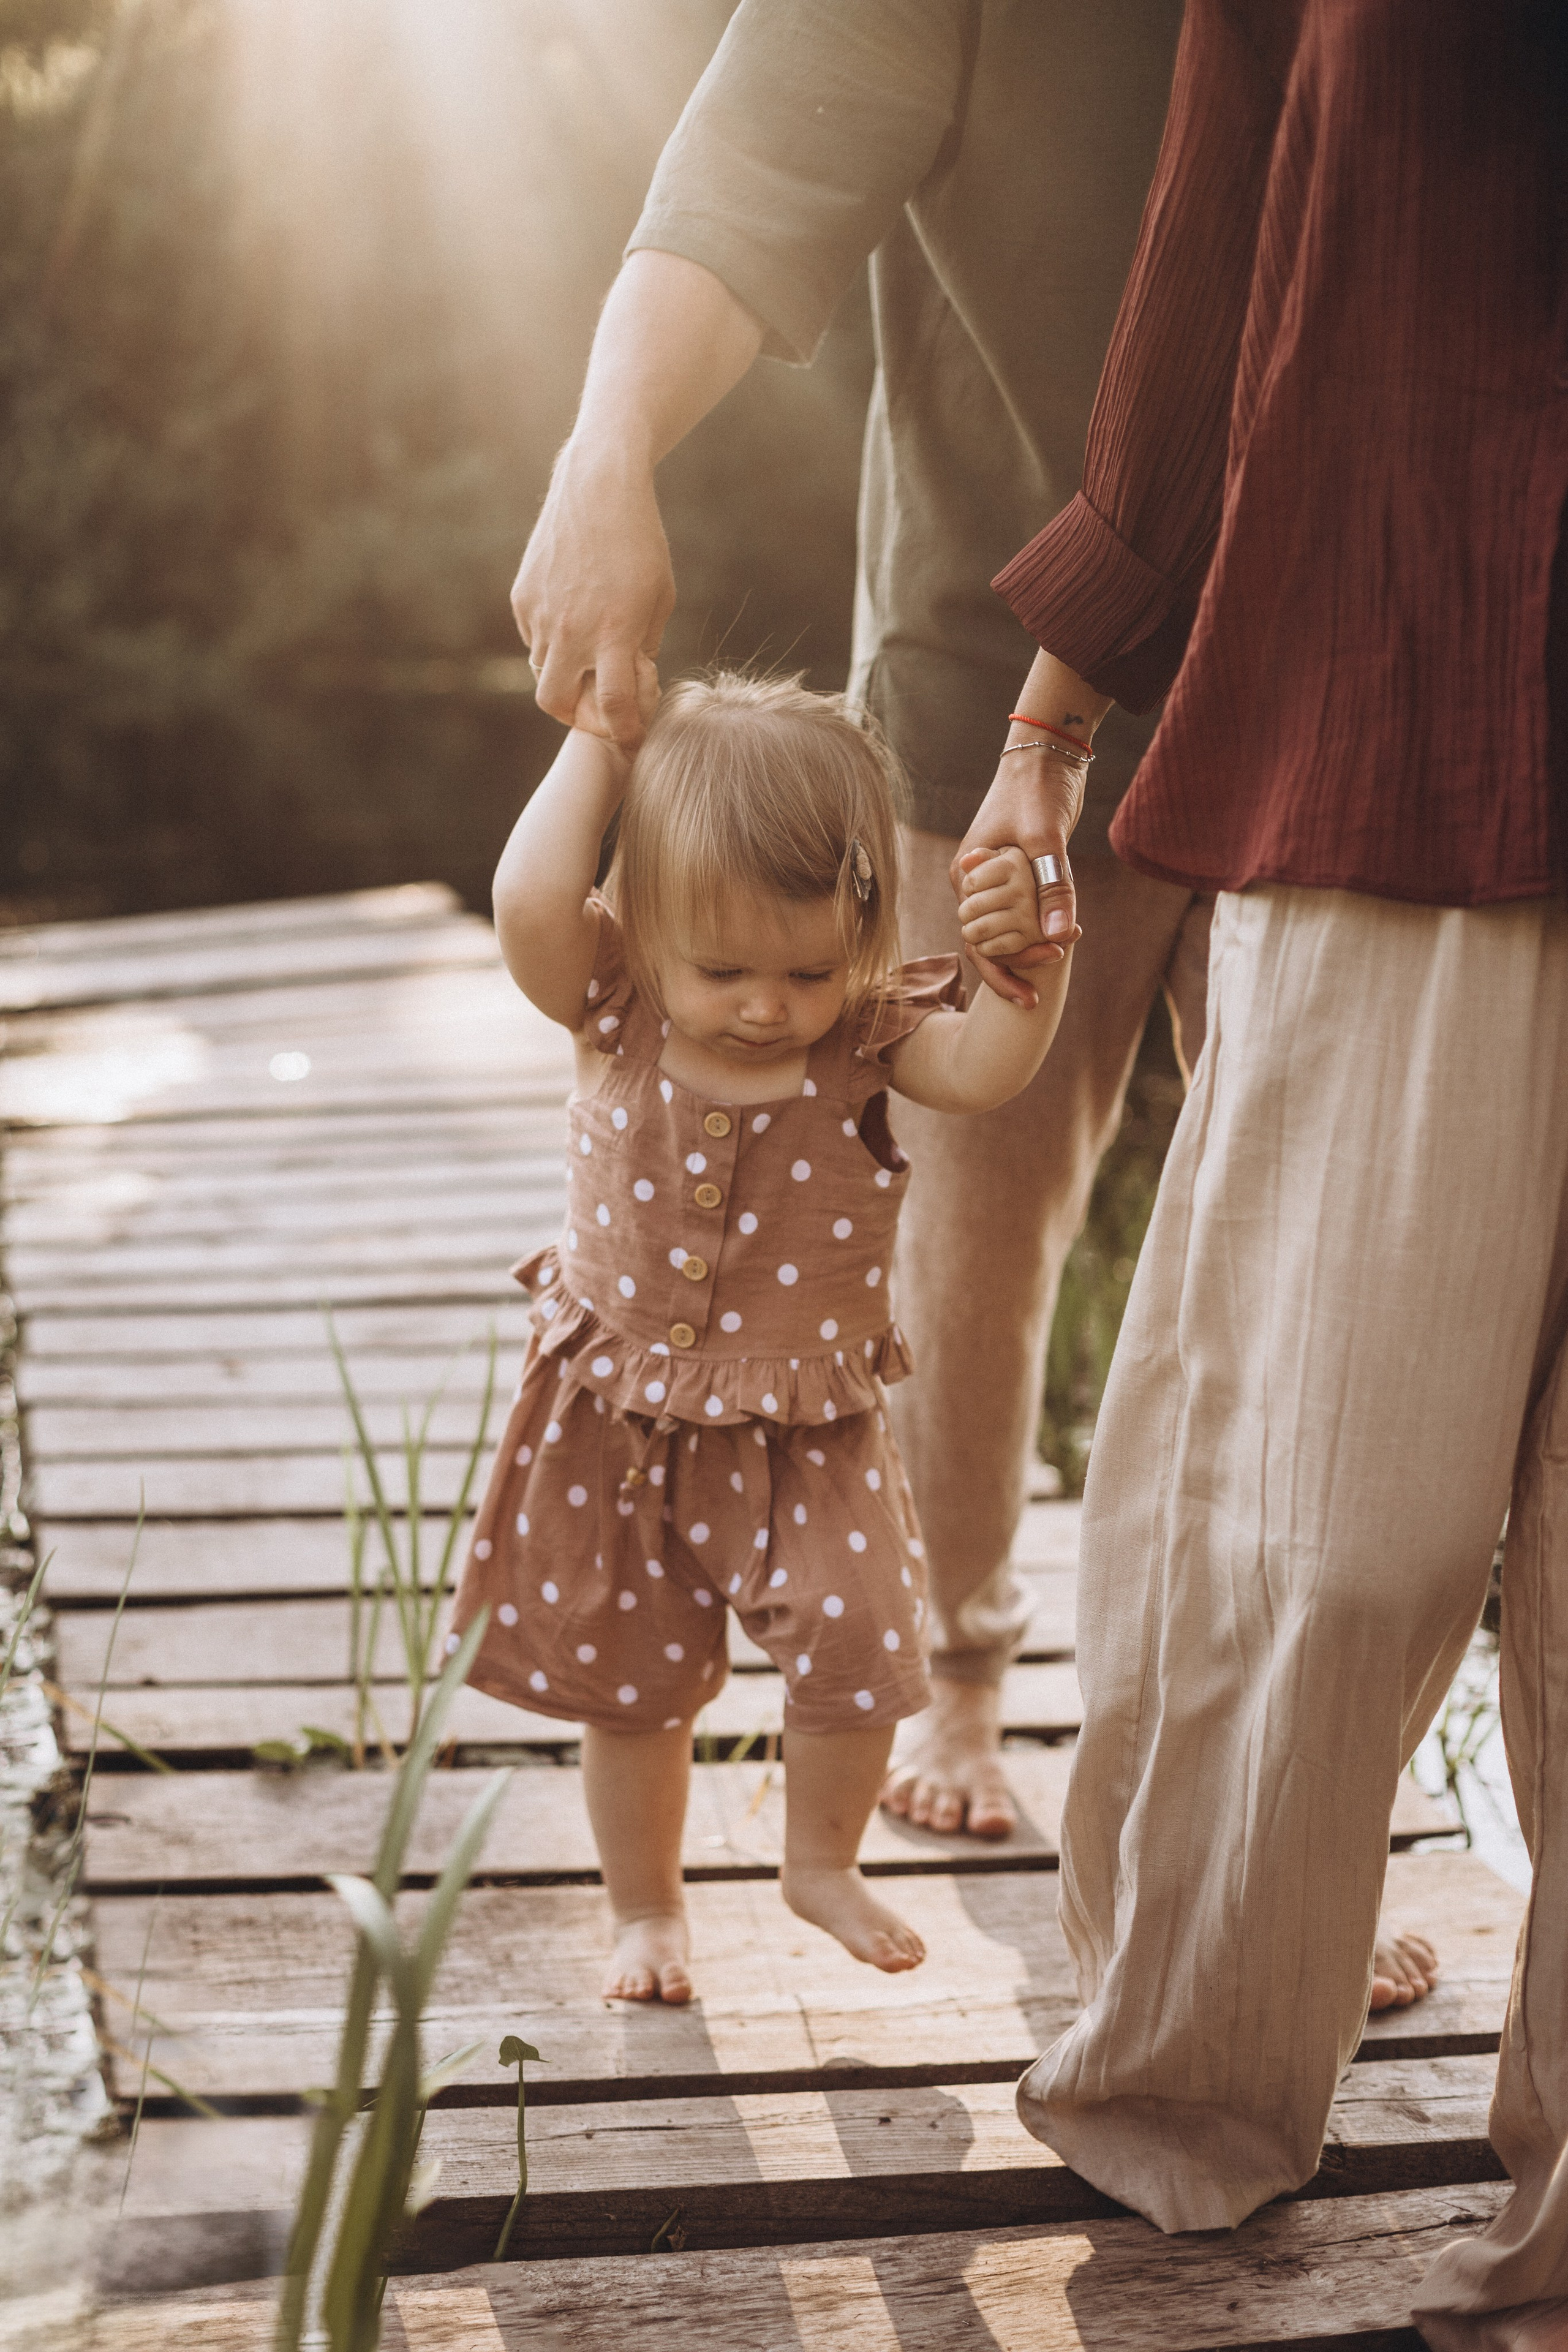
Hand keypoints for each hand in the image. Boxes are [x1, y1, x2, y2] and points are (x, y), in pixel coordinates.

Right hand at [512, 444, 670, 750]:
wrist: (599, 486)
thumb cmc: (642, 542)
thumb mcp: (660, 598)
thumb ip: (642, 647)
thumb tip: (628, 684)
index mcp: (615, 633)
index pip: (614, 707)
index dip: (624, 733)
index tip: (633, 739)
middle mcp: (572, 629)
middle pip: (558, 705)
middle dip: (579, 718)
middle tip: (599, 710)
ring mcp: (541, 613)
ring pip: (542, 672)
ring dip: (566, 677)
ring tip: (590, 657)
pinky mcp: (522, 596)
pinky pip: (533, 639)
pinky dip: (551, 645)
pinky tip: (574, 621)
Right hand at [953, 751, 1083, 1007]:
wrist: (1048, 756)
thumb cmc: (1038, 790)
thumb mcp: (1046, 838)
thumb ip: (1053, 886)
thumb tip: (1057, 934)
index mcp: (967, 876)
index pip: (978, 937)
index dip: (1006, 965)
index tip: (1038, 979)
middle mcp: (973, 883)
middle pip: (986, 942)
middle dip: (1014, 966)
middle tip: (1041, 992)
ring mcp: (993, 880)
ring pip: (1002, 931)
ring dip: (1026, 949)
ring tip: (1058, 963)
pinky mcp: (1014, 875)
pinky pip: (1018, 913)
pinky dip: (1036, 928)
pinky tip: (1061, 939)